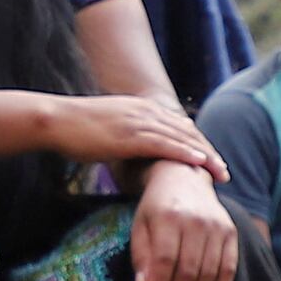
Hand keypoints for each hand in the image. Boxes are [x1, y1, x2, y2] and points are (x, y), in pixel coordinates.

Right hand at [40, 92, 226, 180]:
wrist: (55, 120)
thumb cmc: (75, 130)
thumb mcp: (108, 128)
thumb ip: (125, 136)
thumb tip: (133, 153)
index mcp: (141, 108)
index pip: (178, 126)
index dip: (197, 143)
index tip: (211, 160)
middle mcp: (144, 111)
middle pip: (186, 131)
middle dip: (208, 151)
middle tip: (224, 171)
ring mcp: (138, 122)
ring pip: (181, 138)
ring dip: (204, 155)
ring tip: (220, 171)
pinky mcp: (130, 135)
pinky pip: (164, 144)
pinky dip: (185, 153)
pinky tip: (199, 163)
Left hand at [129, 159, 239, 280]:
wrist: (184, 178)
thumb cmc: (156, 208)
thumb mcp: (140, 226)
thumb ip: (141, 257)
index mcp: (168, 216)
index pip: (166, 259)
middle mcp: (196, 220)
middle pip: (189, 269)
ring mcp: (217, 226)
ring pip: (209, 272)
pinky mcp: (231, 232)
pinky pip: (229, 268)